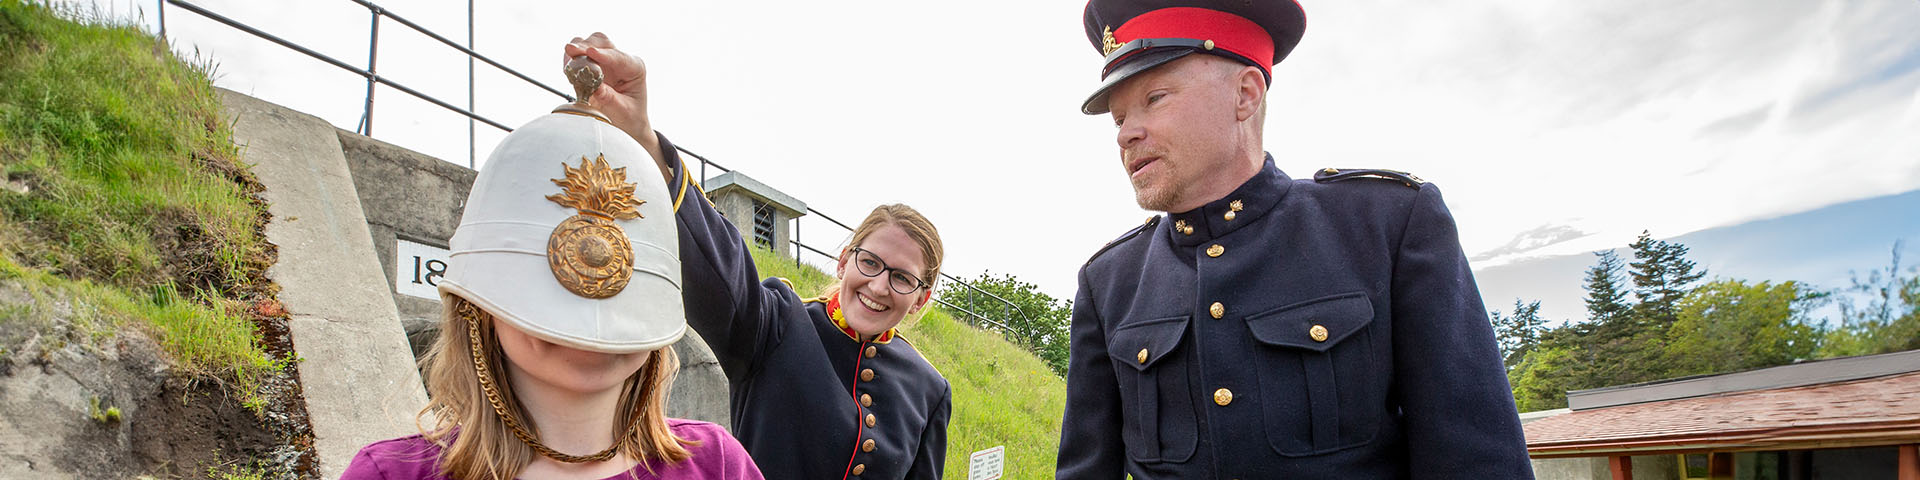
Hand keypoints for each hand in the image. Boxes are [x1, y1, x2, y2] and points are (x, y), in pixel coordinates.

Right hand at [563, 33, 667, 179]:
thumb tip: (594, 87)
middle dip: (586, 45)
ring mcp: (605, 61)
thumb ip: (610, 98)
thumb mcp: (623, 111)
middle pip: (602, 42)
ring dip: (577, 50)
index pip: (618, 56)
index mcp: (635, 67)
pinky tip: (567, 68)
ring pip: (588, 43)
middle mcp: (620, 60)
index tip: (590, 51)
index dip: (602, 54)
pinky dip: (571, 59)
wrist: (627, 126)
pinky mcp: (591, 66)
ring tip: (568, 62)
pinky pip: (578, 56)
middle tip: (571, 50)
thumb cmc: (630, 119)